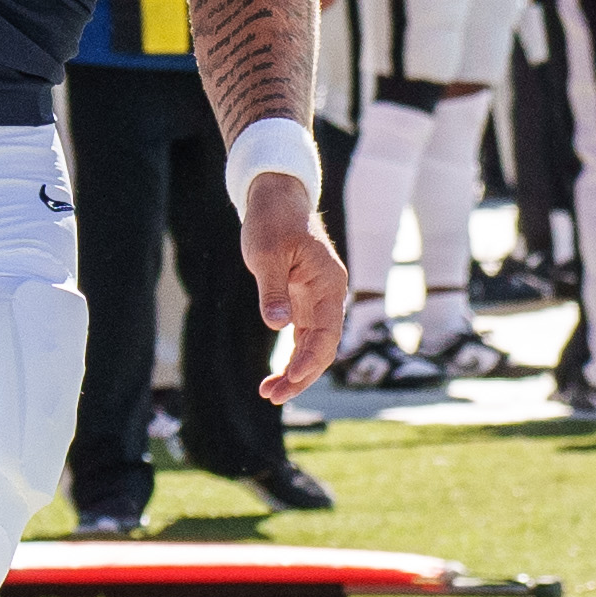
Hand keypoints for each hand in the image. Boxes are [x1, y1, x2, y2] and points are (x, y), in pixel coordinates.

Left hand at [239, 172, 352, 404]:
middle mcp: (328, 295)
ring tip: (270, 393)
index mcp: (328, 283)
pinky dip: (291, 356)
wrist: (276, 199)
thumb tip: (278, 325)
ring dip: (295, 371)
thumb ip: (272, 289)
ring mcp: (317, 299)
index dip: (311, 359)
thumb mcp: (266, 253)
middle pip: (323, 346)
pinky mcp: (303, 301)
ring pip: (313, 345)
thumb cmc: (272, 221)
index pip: (326, 331)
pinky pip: (303, 337)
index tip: (291, 377)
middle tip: (273, 397)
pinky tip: (276, 376)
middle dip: (301, 375)